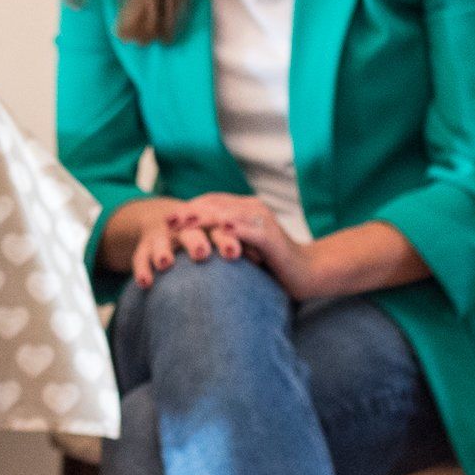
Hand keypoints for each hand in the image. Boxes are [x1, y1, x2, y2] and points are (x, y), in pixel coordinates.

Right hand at [128, 200, 241, 289]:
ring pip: (160, 242)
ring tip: (166, 263)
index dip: (225, 239)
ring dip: (162, 250)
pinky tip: (146, 283)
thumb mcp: (219, 238)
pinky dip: (141, 269)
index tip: (234, 254)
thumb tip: (262, 258)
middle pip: (189, 232)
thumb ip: (235, 246)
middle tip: (201, 253)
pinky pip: (139, 257)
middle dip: (195, 241)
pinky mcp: (144, 246)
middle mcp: (184, 228)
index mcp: (207, 224)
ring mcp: (162, 236)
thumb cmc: (207, 238)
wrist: (173, 222)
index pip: (217, 228)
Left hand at [173, 194, 322, 300]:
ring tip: (183, 223)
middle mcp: (253, 209)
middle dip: (189, 212)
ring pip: (227, 214)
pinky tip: (217, 231)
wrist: (307, 272)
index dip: (188, 209)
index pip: (210, 202)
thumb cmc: (272, 263)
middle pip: (215, 205)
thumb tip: (195, 246)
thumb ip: (223, 241)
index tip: (167, 220)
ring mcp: (262, 221)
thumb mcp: (242, 249)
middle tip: (168, 221)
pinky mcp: (270, 236)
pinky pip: (248, 230)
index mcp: (244, 209)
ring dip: (204, 217)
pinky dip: (232, 229)